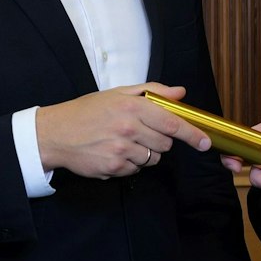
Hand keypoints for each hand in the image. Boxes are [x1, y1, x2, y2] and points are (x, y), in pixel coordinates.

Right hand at [37, 83, 210, 178]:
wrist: (55, 133)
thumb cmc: (87, 111)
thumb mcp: (118, 93)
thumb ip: (152, 91)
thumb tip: (180, 93)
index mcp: (132, 107)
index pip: (172, 122)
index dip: (192, 134)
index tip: (205, 142)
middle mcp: (128, 128)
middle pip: (165, 144)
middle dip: (160, 140)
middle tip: (141, 132)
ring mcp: (121, 149)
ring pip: (153, 158)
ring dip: (145, 153)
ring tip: (123, 142)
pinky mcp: (113, 167)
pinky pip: (136, 169)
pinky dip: (130, 163)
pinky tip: (113, 152)